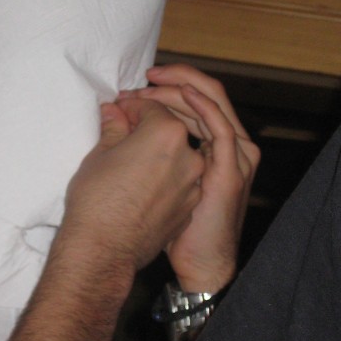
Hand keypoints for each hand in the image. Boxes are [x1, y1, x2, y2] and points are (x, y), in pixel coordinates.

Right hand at [62, 97, 204, 276]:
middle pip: (170, 130)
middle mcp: (189, 155)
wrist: (104, 250)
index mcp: (167, 132)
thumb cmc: (97, 199)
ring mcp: (193, 184)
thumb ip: (113, 128)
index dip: (130, 106)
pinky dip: (165, 177)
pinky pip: (179, 182)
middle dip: (147, 127)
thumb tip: (114, 112)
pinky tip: (143, 185)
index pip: (151, 106)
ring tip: (133, 161)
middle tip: (124, 130)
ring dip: (159, 153)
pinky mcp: (189, 207)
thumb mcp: (99, 155)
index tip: (116, 112)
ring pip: (177, 157)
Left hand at [119, 64, 259, 291]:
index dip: (154, 94)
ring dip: (180, 88)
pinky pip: (219, 127)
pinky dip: (201, 105)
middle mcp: (222, 146)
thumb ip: (130, 143)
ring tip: (152, 80)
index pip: (185, 103)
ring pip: (211, 104)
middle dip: (171, 81)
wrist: (193, 264)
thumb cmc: (165, 227)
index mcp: (203, 146)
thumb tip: (110, 111)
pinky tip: (181, 92)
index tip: (125, 97)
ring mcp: (230, 156)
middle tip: (143, 76)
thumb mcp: (142, 176)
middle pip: (201, 96)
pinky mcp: (229, 170)